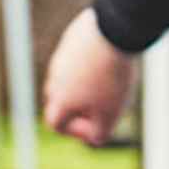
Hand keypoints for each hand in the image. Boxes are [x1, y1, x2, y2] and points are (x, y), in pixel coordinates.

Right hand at [42, 8, 137, 146]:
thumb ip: (100, 133)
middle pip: (59, 99)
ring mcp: (62, 56)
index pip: (55, 123)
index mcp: (60, 100)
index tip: (94, 125)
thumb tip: (93, 138)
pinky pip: (77, 56)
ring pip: (68, 76)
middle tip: (100, 104)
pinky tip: (108, 59)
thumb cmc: (112, 77)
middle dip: (77, 106)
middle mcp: (54, 78)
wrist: (114, 29)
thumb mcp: (110, 113)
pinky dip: (89, 62)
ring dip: (83, 83)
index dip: (74, 130)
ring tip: (107, 80)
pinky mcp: (72, 37)